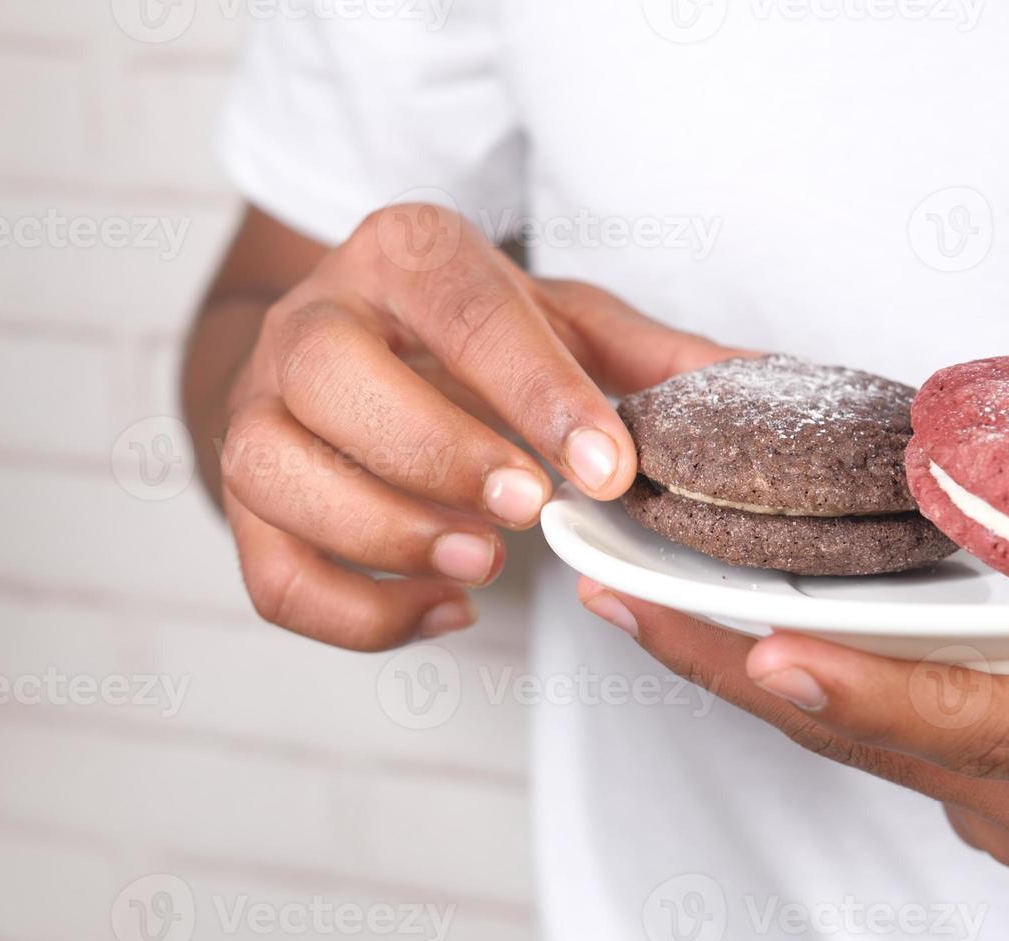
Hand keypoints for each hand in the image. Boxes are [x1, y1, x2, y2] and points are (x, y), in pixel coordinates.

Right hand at [220, 203, 739, 649]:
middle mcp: (309, 320)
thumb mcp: (559, 323)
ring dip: (382, 532)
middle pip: (328, 372)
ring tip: (482, 565)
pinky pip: (270, 573)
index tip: (610, 471)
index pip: (459, 304)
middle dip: (434, 450)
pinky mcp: (242, 502)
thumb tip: (766, 387)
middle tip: (527, 512)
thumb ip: (648, 358)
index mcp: (401, 256)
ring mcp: (257, 410)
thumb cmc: (463, 339)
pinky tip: (446, 610)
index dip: (535, 391)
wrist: (339, 357)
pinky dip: (357, 615)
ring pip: (272, 470)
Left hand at [578, 579, 1008, 867]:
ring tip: (634, 597)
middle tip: (618, 591)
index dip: (869, 691)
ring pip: (848, 737)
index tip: (773, 652)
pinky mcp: (995, 795)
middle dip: (725, 662)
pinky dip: (794, 678)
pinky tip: (723, 627)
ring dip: (733, 667)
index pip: (979, 719)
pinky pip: (871, 733)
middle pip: (865, 734)